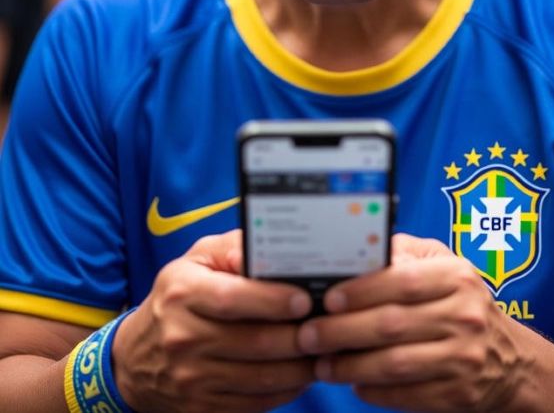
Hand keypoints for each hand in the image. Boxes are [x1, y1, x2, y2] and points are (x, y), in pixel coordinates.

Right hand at [113, 229, 315, 412]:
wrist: (134, 357)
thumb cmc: (179, 295)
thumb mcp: (197, 258)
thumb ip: (234, 248)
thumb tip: (271, 248)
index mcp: (182, 292)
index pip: (232, 298)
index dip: (273, 301)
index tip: (305, 299)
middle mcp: (183, 337)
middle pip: (254, 342)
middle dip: (298, 336)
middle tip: (326, 326)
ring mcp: (190, 379)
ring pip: (260, 378)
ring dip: (300, 366)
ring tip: (323, 348)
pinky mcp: (200, 409)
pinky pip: (255, 404)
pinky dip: (285, 391)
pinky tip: (301, 373)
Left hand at [297, 233, 526, 411]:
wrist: (509, 360)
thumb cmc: (460, 302)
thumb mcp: (443, 266)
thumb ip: (404, 255)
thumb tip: (357, 252)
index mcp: (457, 277)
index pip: (402, 280)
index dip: (360, 290)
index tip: (327, 298)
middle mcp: (464, 316)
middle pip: (391, 324)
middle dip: (341, 331)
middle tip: (308, 334)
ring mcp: (463, 358)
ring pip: (394, 364)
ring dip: (350, 365)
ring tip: (320, 363)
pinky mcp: (458, 395)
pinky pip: (406, 394)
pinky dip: (373, 391)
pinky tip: (353, 382)